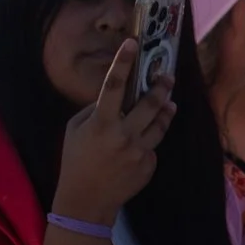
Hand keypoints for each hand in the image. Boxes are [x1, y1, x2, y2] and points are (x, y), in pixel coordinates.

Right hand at [53, 39, 174, 226]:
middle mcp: (124, 135)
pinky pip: (153, 146)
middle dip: (162, 87)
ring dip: (166, 111)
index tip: (132, 43)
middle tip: (167, 77)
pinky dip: (148, 141)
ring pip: (161, 124)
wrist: (86, 201)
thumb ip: (95, 111)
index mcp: (101, 124)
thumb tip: (116, 99)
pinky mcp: (149, 165)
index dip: (123, 62)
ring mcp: (139, 151)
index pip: (113, 86)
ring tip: (169, 103)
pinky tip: (140, 144)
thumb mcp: (75, 131)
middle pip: (150, 104)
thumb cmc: (75, 161)